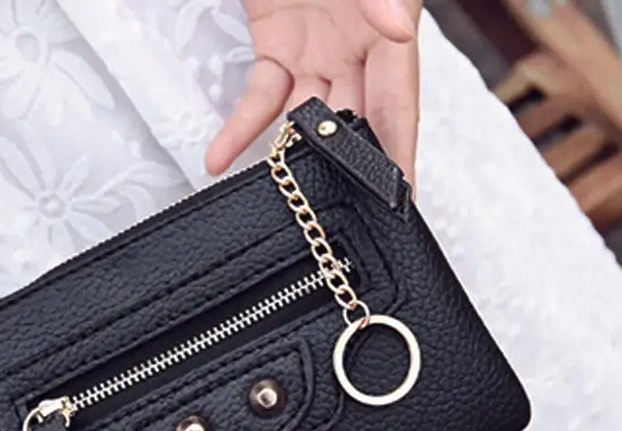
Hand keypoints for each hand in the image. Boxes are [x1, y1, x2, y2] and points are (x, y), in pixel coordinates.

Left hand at [206, 0, 421, 184]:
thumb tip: (397, 27)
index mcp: (392, 26)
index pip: (400, 101)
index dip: (400, 151)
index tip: (401, 198)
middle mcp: (359, 47)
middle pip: (356, 119)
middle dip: (349, 168)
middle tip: (337, 213)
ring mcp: (317, 51)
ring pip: (308, 118)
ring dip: (293, 155)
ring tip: (280, 195)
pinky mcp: (277, 48)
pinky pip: (260, 98)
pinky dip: (240, 128)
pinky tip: (220, 158)